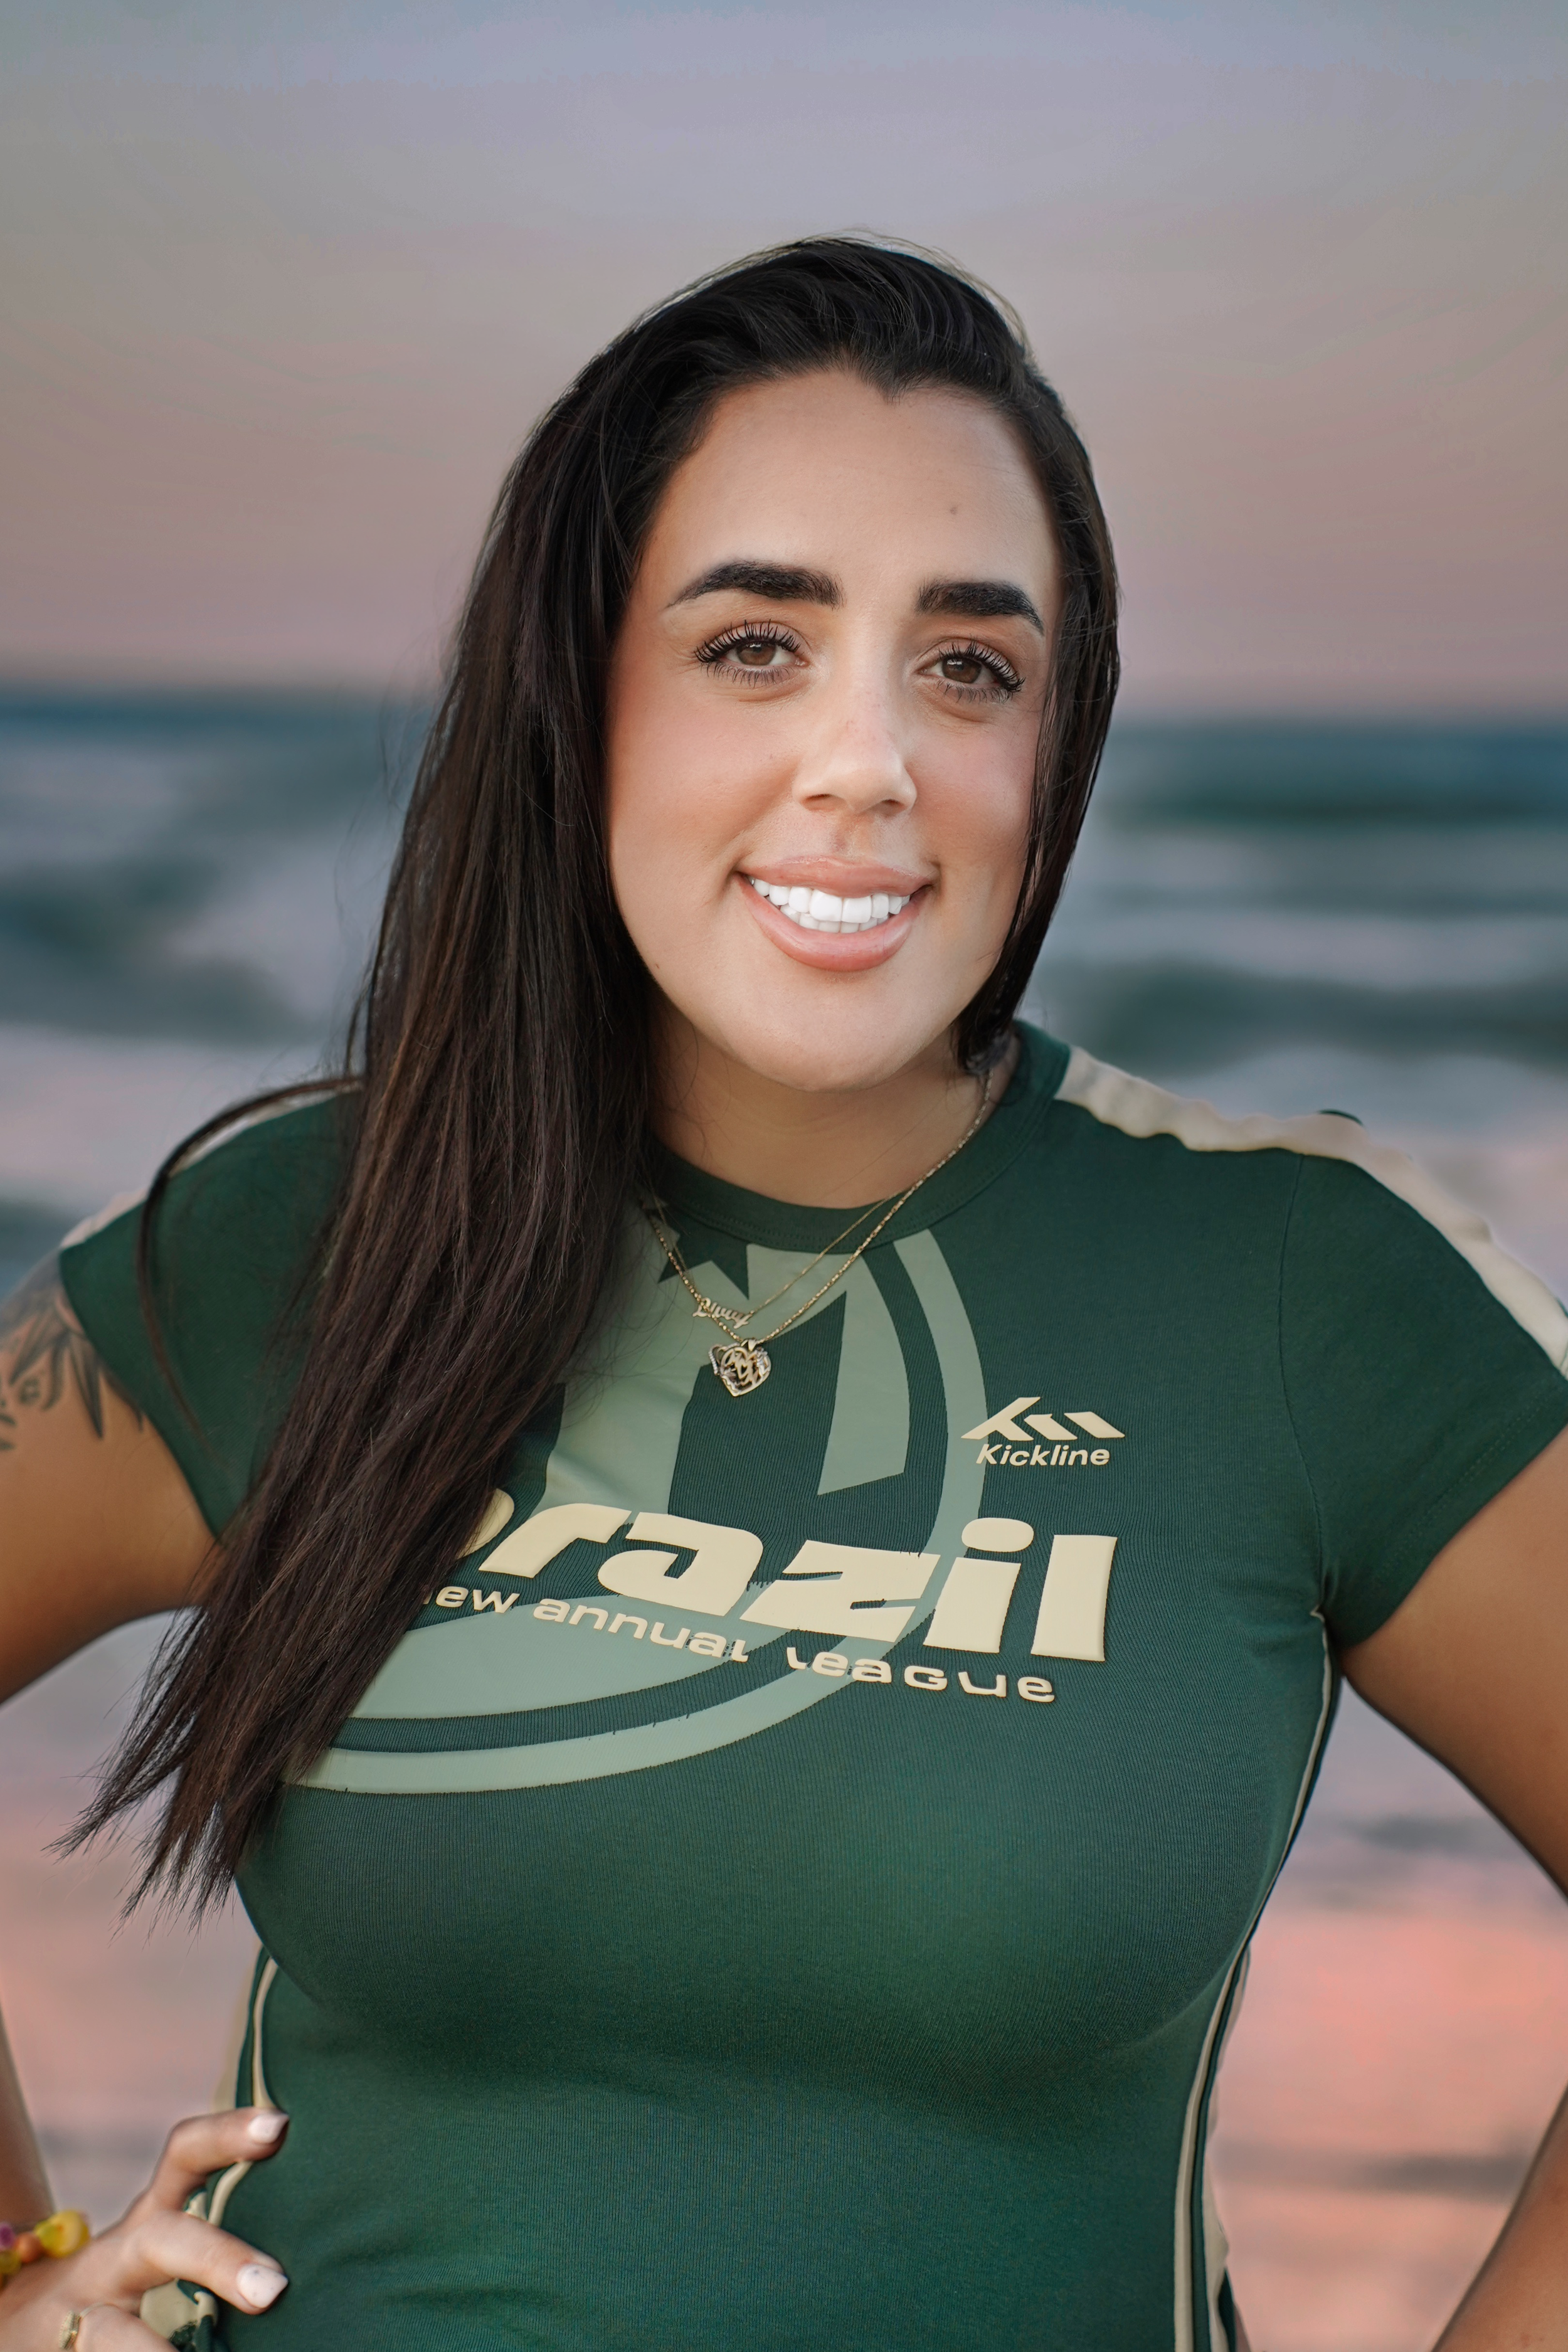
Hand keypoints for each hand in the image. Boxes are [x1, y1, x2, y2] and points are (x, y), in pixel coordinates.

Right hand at [0, 2109, 289, 2346]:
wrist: (22, 2323)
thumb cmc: (120, 2285)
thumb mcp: (161, 2245)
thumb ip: (213, 2235)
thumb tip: (300, 2253)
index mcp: (149, 2218)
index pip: (184, 2155)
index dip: (226, 2134)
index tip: (278, 2125)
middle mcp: (115, 2257)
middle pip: (162, 2242)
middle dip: (217, 2260)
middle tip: (273, 2289)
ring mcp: (84, 2314)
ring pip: (112, 2333)